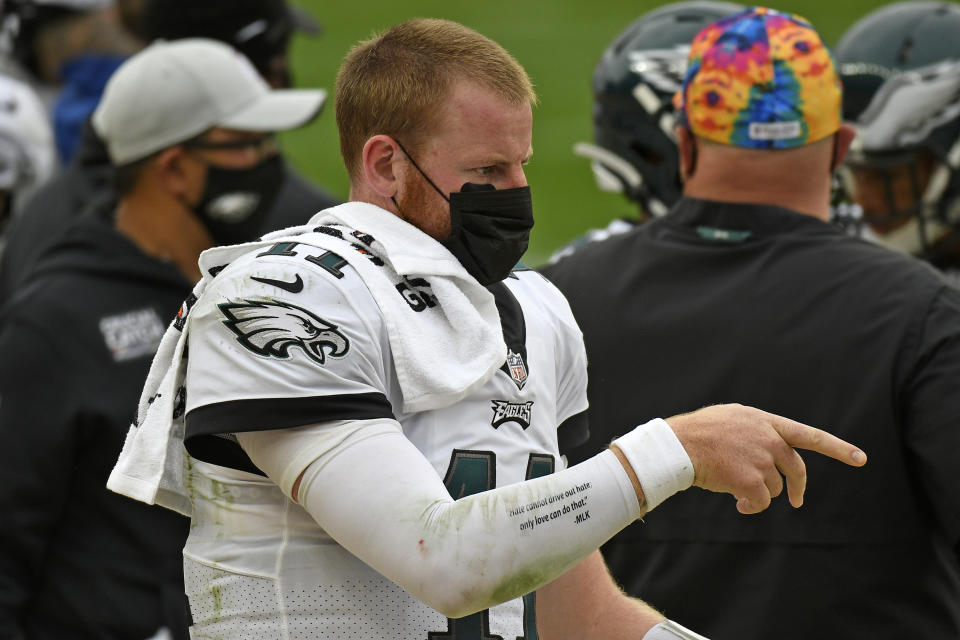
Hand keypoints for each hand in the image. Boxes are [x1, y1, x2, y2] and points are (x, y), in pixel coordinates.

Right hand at [666, 403, 865, 513]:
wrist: (678, 446)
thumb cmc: (699, 433)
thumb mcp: (733, 418)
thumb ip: (758, 429)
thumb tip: (774, 448)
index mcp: (765, 421)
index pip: (809, 435)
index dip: (837, 448)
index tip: (861, 458)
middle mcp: (769, 439)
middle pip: (796, 469)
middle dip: (797, 487)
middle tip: (795, 501)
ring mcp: (762, 460)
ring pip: (776, 488)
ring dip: (759, 493)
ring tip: (736, 490)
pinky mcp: (751, 481)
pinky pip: (760, 502)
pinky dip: (751, 506)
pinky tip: (737, 503)